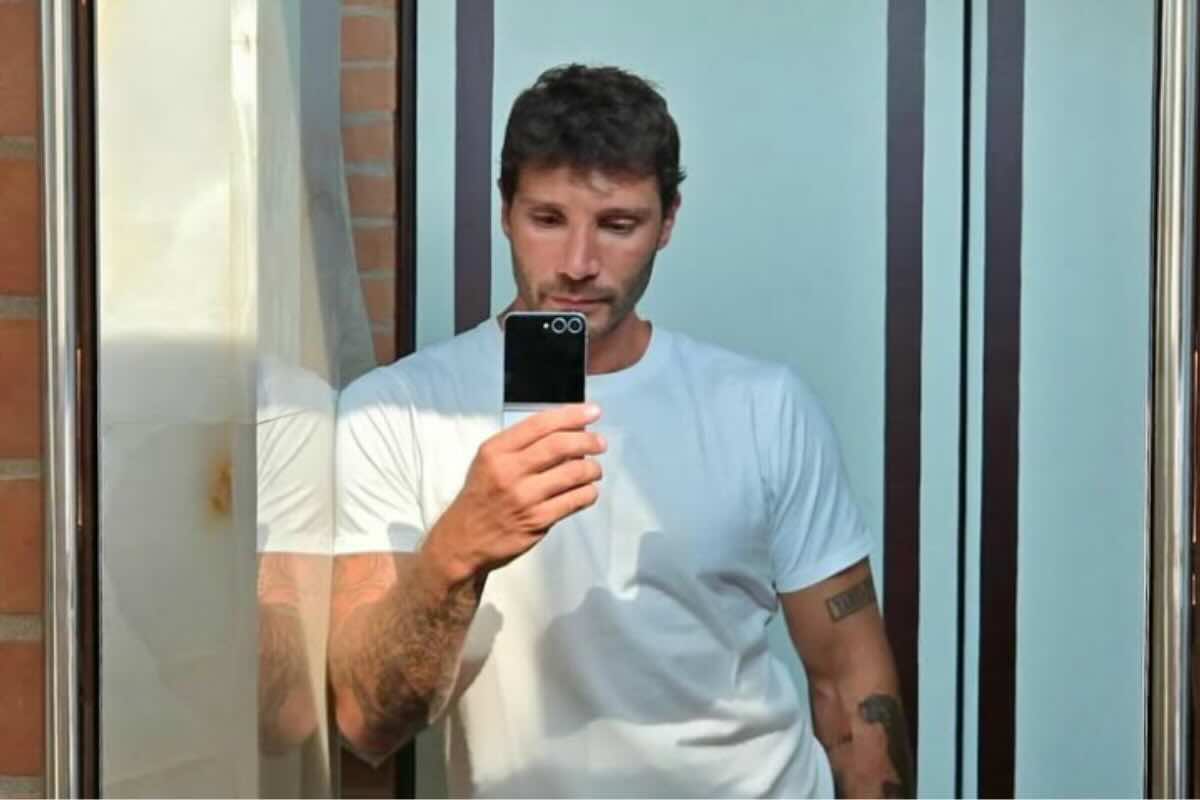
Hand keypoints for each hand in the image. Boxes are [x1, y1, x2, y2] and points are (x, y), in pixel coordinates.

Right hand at [423, 403, 605, 584]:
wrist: (464, 540)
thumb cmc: (482, 496)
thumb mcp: (489, 461)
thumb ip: (522, 445)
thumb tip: (568, 430)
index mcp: (496, 451)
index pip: (540, 424)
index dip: (572, 415)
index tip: (593, 412)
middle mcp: (509, 471)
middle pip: (560, 446)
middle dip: (588, 441)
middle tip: (601, 443)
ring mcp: (524, 497)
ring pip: (573, 473)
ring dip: (592, 468)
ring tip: (594, 470)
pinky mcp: (537, 521)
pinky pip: (575, 500)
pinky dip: (589, 492)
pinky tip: (588, 491)